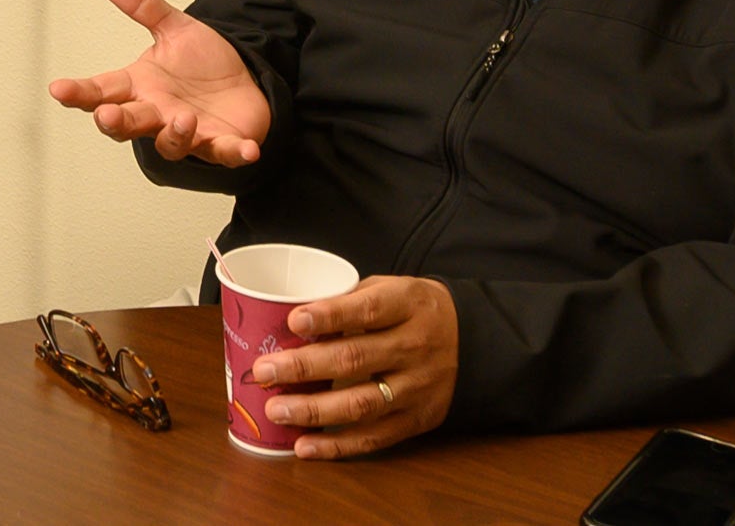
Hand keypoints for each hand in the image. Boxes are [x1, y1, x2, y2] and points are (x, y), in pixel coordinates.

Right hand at [48, 0, 270, 167]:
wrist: (244, 82)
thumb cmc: (204, 65)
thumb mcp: (175, 28)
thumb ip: (143, 5)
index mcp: (141, 86)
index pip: (103, 90)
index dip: (80, 93)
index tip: (59, 89)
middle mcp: (158, 113)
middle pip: (128, 123)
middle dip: (116, 121)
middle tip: (106, 114)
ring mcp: (188, 133)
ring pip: (170, 144)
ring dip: (174, 135)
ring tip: (183, 118)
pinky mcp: (221, 144)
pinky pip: (225, 152)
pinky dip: (235, 152)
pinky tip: (246, 150)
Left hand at [250, 276, 458, 458]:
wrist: (471, 339)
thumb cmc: (411, 310)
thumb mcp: (390, 288)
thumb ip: (348, 300)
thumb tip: (289, 319)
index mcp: (408, 305)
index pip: (368, 310)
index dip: (330, 316)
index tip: (294, 320)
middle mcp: (415, 347)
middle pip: (355, 359)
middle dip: (304, 367)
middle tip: (263, 372)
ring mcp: (418, 387)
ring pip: (361, 404)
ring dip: (313, 410)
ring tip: (276, 410)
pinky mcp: (417, 420)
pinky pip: (374, 437)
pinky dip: (337, 445)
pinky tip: (304, 445)